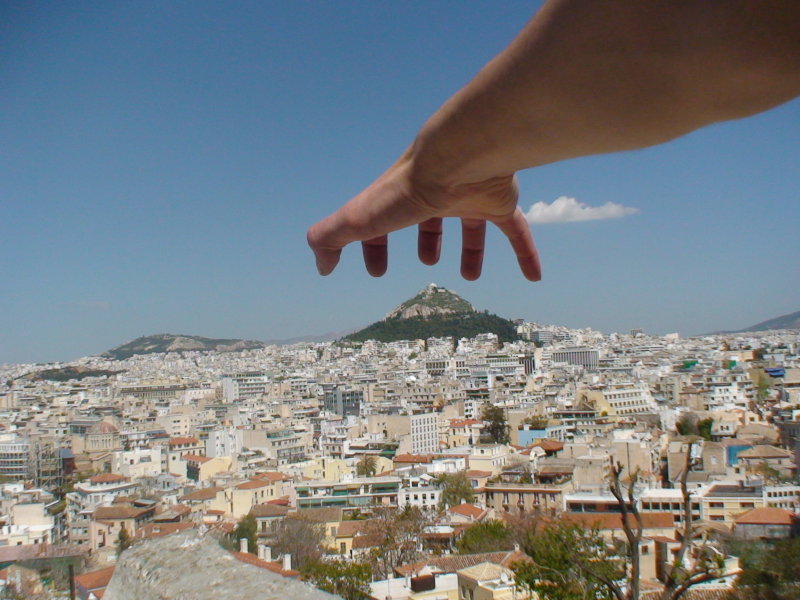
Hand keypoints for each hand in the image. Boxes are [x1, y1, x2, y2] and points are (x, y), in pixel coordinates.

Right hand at [306, 153, 540, 280]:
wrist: (462, 158)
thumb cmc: (410, 189)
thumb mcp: (360, 218)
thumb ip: (332, 237)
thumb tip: (320, 265)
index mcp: (402, 200)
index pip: (383, 224)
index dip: (375, 249)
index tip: (376, 272)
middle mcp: (437, 195)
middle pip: (431, 220)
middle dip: (426, 240)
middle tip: (427, 263)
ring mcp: (471, 196)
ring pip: (473, 224)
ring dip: (471, 249)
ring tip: (471, 274)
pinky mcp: (502, 201)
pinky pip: (517, 230)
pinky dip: (525, 253)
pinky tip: (533, 276)